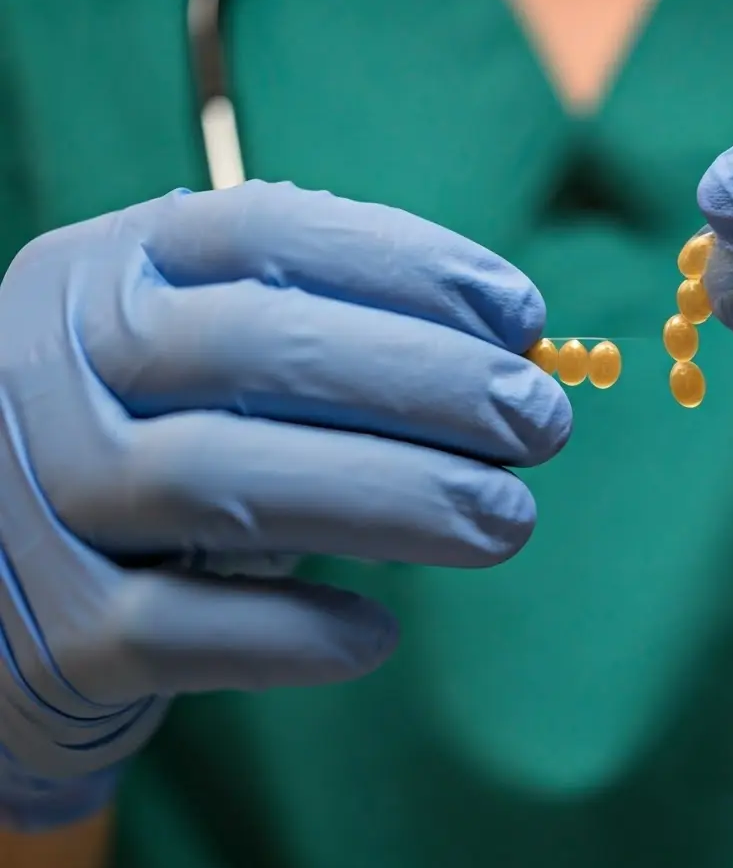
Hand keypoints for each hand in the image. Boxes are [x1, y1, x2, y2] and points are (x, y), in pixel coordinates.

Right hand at [0, 182, 569, 829]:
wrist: (4, 591)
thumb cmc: (156, 449)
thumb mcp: (210, 368)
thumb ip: (328, 344)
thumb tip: (510, 354)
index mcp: (105, 272)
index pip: (264, 231)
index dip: (409, 265)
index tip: (525, 314)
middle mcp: (48, 362)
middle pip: (258, 350)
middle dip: (428, 383)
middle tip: (544, 423)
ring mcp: (33, 494)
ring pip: (222, 483)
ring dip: (393, 499)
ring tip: (509, 519)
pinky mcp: (50, 627)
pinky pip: (177, 628)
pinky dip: (292, 631)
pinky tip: (377, 636)